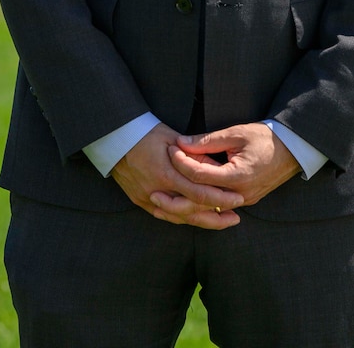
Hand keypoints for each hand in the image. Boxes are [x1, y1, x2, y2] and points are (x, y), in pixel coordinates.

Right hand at [109, 123, 242, 228]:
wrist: (115, 137)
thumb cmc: (146, 132)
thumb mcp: (173, 138)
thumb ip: (194, 154)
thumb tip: (214, 167)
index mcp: (166, 174)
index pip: (199, 193)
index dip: (220, 199)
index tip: (237, 200)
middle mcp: (157, 190)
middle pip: (191, 211)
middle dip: (215, 217)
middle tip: (235, 218)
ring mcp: (146, 198)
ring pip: (178, 217)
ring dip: (201, 221)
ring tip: (220, 222)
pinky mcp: (139, 200)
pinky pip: (163, 215)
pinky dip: (181, 218)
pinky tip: (195, 220)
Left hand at [157, 123, 299, 220]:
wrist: (293, 150)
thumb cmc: (266, 137)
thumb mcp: (237, 133)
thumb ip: (208, 141)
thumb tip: (182, 143)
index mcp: (237, 176)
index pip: (200, 175)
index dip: (182, 163)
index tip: (170, 150)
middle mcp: (239, 194)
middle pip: (200, 202)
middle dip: (175, 198)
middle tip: (152, 192)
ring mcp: (242, 201)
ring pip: (207, 209)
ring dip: (184, 206)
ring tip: (161, 203)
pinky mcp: (243, 201)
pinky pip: (216, 208)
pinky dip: (198, 206)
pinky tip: (183, 203)